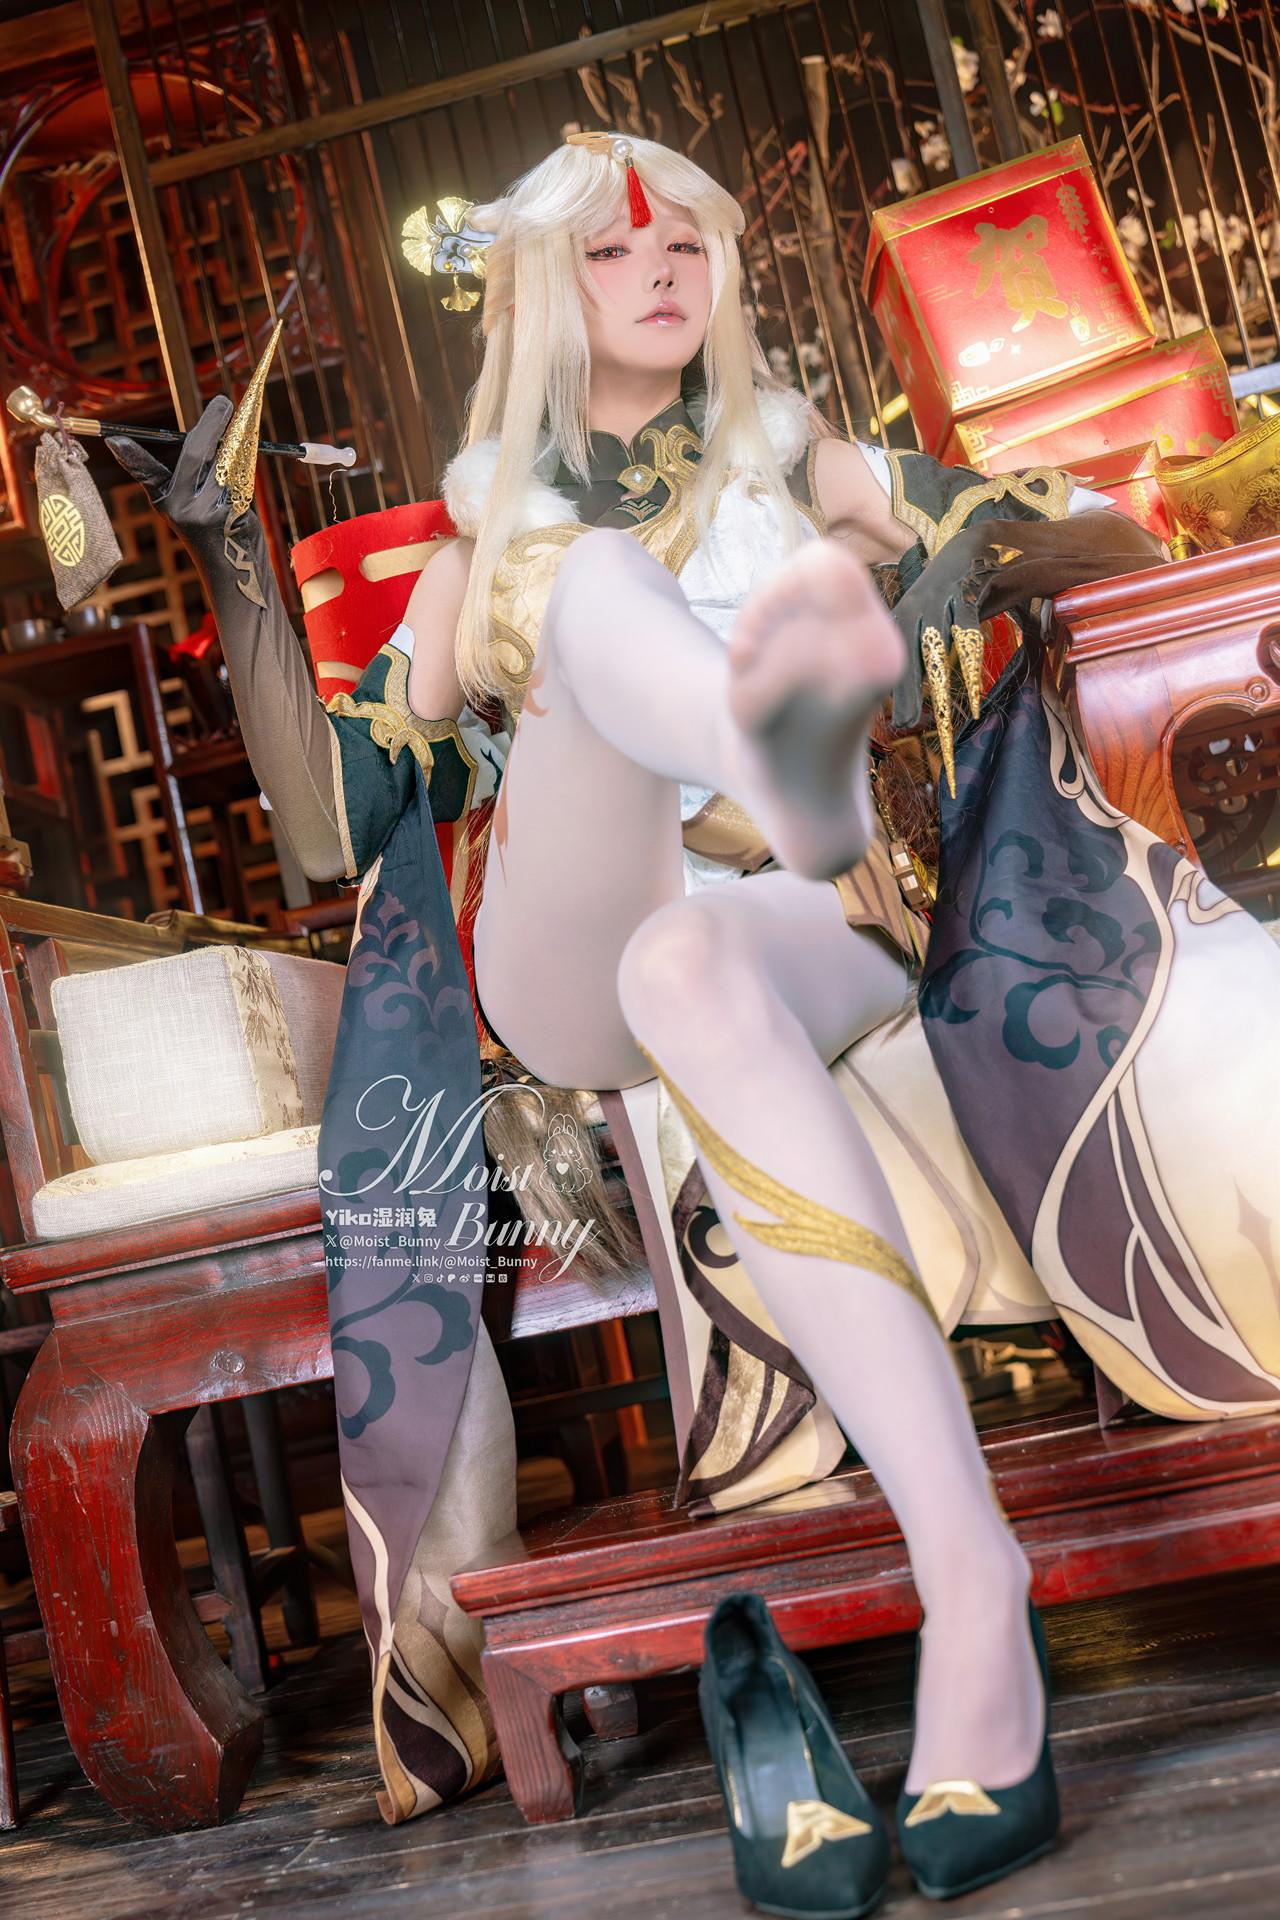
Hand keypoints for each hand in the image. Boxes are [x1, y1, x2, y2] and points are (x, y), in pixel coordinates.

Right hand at [105, 395, 264, 578]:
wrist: (233, 574)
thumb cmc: (216, 535)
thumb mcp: (194, 509)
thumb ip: (196, 478)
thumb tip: (211, 437)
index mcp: (166, 503)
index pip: (148, 473)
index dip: (132, 456)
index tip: (114, 440)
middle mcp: (180, 508)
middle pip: (194, 455)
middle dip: (210, 425)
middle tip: (222, 403)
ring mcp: (205, 512)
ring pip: (222, 464)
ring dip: (235, 439)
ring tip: (241, 420)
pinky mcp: (229, 516)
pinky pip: (239, 480)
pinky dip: (246, 463)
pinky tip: (250, 450)